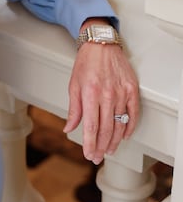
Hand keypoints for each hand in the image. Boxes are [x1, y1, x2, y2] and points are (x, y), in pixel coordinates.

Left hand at [63, 45, 138, 164]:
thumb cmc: (86, 63)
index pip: (92, 126)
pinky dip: (130, 127)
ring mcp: (121, 93)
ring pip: (120, 124)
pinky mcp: (132, 90)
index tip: (89, 154)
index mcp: (90, 94)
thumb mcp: (73, 86)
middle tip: (98, 156)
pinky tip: (124, 135)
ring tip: (110, 150)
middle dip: (102, 147)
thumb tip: (69, 128)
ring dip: (115, 141)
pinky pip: (133, 114)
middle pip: (106, 129)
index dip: (90, 143)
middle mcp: (107, 94)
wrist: (101, 45)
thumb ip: (73, 110)